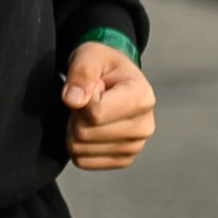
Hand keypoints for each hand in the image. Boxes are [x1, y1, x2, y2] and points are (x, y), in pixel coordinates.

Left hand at [63, 42, 155, 170]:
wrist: (114, 79)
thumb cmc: (103, 65)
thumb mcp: (90, 56)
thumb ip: (81, 73)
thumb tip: (72, 100)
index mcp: (142, 98)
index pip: (95, 113)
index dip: (80, 100)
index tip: (91, 88)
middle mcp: (144, 126)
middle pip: (84, 133)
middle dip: (75, 115)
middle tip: (88, 100)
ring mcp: (135, 146)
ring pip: (80, 149)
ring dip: (74, 129)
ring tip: (91, 112)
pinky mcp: (123, 159)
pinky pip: (82, 161)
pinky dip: (78, 145)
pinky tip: (92, 127)